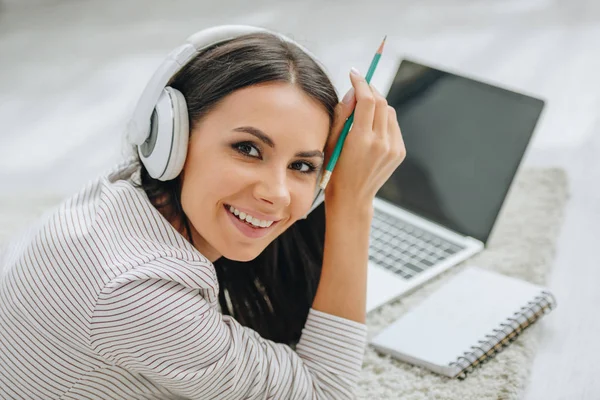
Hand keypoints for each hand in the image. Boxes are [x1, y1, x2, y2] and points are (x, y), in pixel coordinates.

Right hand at [323, 68, 405, 209]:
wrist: (352, 199)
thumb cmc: (335, 171)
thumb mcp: (331, 142)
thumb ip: (342, 115)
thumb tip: (353, 92)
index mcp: (361, 140)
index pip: (367, 100)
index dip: (361, 82)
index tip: (354, 73)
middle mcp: (381, 143)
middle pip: (381, 102)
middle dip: (370, 89)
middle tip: (359, 85)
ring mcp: (393, 148)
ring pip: (390, 112)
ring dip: (378, 104)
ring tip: (363, 109)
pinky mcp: (399, 152)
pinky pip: (393, 126)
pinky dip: (384, 120)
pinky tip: (372, 127)